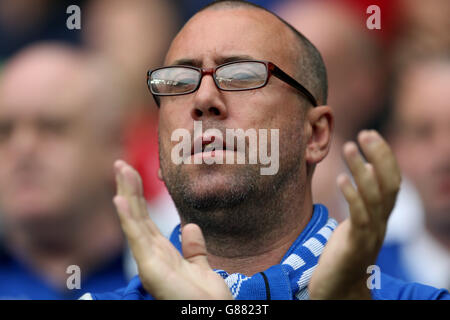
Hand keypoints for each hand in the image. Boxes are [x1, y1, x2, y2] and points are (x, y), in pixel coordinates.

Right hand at [113, 160, 232, 299]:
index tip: (133, 173)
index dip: (138, 196)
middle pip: (137, 215)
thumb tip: (190, 226)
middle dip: (129, 188)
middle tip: (120, 163)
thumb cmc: (205, 300)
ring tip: (120, 169)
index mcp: (163, 252)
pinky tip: (120, 199)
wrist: (211, 315)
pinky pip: (137, 239)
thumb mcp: (201, 268)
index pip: (146, 218)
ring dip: (126, 193)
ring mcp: (149, 260)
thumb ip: (194, 248)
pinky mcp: (150, 268)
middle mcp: (152, 254)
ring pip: (134, 220)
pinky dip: (128, 218)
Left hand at [309, 130, 400, 298]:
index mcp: (380, 216)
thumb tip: (365, 171)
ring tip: (349, 146)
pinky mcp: (355, 246)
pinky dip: (353, 195)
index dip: (384, 156)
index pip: (391, 181)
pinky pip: (359, 218)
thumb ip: (361, 200)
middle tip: (364, 133)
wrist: (339, 290)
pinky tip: (341, 178)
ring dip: (363, 169)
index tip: (369, 134)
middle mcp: (380, 223)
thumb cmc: (343, 253)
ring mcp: (370, 235)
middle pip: (389, 184)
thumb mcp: (354, 222)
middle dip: (379, 156)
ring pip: (374, 197)